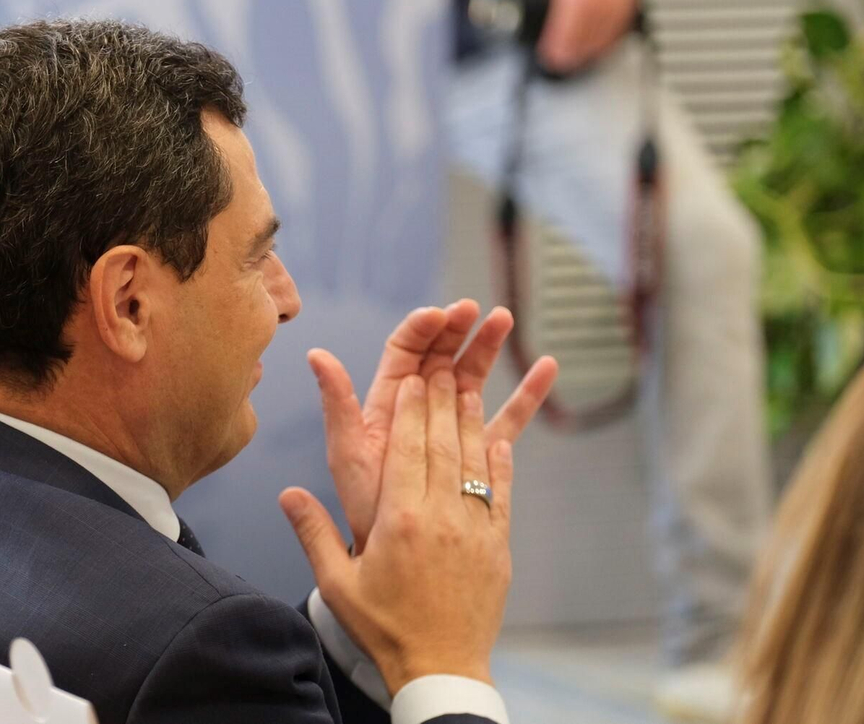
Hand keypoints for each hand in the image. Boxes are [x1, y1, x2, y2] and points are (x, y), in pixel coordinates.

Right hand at [281, 372, 519, 690]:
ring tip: (469, 384)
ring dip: (470, 420)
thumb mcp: (337, 584)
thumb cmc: (383, 627)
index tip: (412, 376)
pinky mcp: (498, 547)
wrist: (440, 668)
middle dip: (440, 400)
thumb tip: (287, 494)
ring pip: (473, 461)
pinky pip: (500, 493)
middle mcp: (440, 517)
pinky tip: (500, 438)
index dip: (411, 408)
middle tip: (440, 365)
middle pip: (441, 443)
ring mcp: (475, 529)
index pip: (407, 448)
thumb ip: (314, 533)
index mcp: (399, 520)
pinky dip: (500, 462)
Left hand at [310, 301, 556, 549]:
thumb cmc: (365, 504)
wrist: (394, 554)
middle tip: (475, 310)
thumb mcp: (348, 452)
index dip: (421, 329)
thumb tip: (316, 354)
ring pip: (473, 377)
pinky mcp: (480, 449)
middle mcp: (420, 408)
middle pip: (441, 355)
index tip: (440, 314)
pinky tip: (548, 367)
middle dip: (457, 329)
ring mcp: (452, 427)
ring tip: (505, 318)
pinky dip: (527, 393)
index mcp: (388, 402)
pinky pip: (506, 416)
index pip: (405, 352)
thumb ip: (337, 404)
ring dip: (489, 346)